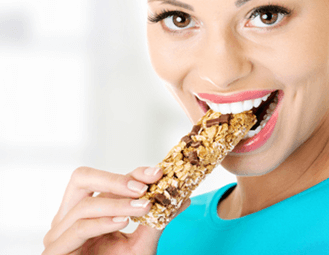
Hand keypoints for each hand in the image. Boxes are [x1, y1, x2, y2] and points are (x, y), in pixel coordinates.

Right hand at [42, 166, 190, 254]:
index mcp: (88, 210)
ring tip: (144, 206)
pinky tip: (123, 221)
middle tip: (144, 186)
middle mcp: (69, 218)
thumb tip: (183, 198)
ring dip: (119, 203)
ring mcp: (59, 234)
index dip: (131, 173)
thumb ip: (157, 220)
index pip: (106, 180)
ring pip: (85, 204)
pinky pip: (79, 229)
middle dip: (116, 179)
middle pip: (81, 178)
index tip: (158, 174)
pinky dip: (103, 222)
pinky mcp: (55, 252)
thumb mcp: (141, 244)